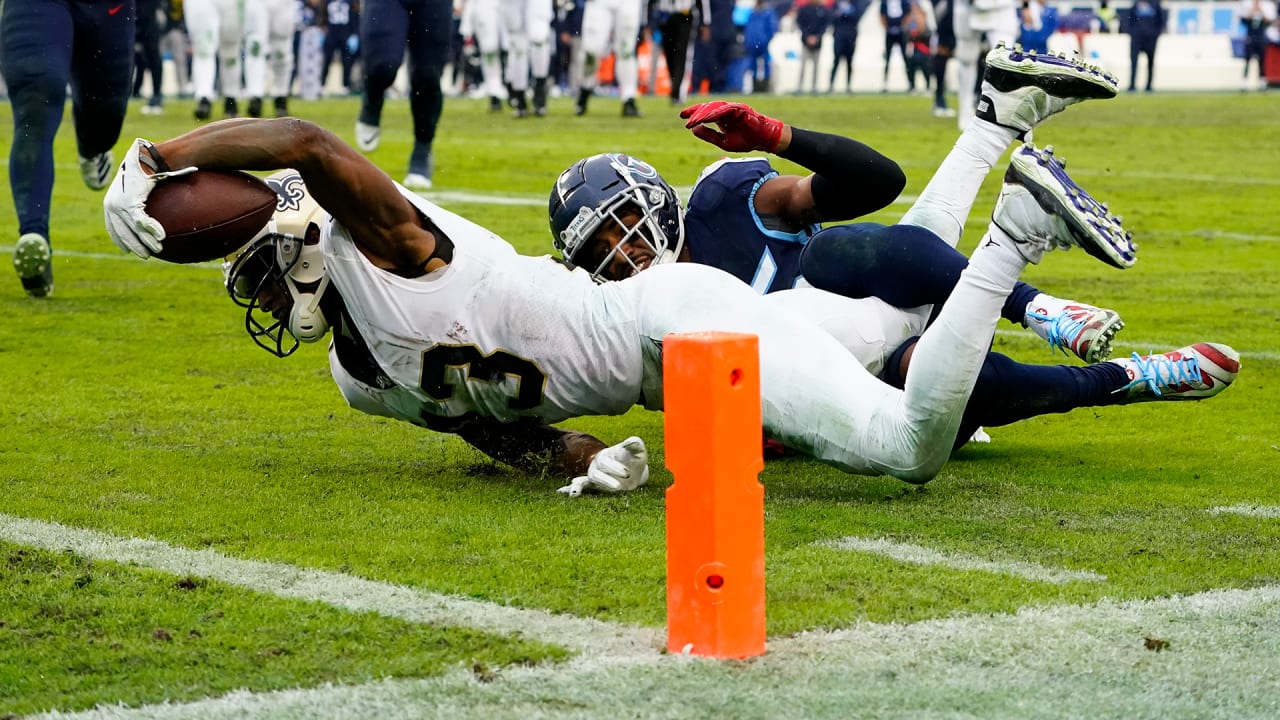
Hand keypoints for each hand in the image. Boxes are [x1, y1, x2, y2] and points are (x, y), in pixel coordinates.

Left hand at [102, 138, 194, 257]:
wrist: (147, 157)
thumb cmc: (147, 169)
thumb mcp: (142, 187)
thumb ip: (144, 200)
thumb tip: (156, 210)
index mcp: (111, 202)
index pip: (113, 226)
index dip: (120, 239)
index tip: (128, 250)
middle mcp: (111, 205)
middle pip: (122, 232)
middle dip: (135, 246)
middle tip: (146, 255)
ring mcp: (119, 204)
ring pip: (133, 230)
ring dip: (147, 241)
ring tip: (158, 249)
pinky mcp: (130, 203)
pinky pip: (142, 222)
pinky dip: (152, 230)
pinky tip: (161, 236)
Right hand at [557, 436, 649, 496]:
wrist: (633, 470)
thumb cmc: (634, 459)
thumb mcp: (637, 451)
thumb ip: (635, 445)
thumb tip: (632, 441)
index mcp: (606, 455)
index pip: (606, 462)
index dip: (614, 467)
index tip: (627, 473)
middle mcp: (597, 465)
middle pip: (596, 473)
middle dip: (606, 480)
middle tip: (619, 486)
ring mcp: (594, 475)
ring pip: (586, 481)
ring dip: (584, 487)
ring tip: (576, 493)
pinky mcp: (594, 485)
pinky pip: (582, 486)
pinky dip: (573, 489)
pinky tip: (566, 493)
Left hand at [679, 101, 784, 152]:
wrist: (763, 141)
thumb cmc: (746, 141)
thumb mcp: (722, 141)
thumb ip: (709, 135)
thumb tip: (694, 129)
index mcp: (722, 117)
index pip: (705, 112)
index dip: (693, 113)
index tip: (681, 116)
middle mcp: (726, 111)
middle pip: (707, 108)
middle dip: (695, 113)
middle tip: (685, 119)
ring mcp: (733, 108)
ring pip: (714, 107)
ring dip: (703, 113)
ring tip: (693, 120)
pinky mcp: (740, 109)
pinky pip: (725, 109)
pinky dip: (715, 113)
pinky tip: (706, 118)